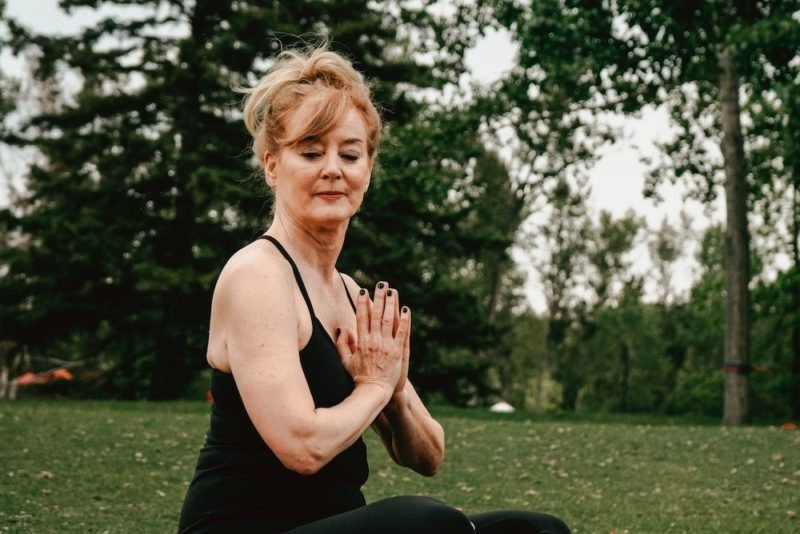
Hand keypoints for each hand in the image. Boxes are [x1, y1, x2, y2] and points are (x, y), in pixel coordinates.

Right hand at [335, 282, 409, 396]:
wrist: (374, 392)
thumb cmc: (358, 378)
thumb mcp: (345, 361)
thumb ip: (342, 344)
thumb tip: (342, 329)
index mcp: (361, 341)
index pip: (361, 317)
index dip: (362, 303)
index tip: (363, 291)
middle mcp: (374, 340)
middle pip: (377, 314)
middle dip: (378, 297)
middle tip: (381, 283)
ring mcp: (387, 345)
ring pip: (390, 319)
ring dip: (391, 303)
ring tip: (392, 291)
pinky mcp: (398, 351)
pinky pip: (402, 332)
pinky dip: (404, 320)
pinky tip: (406, 309)